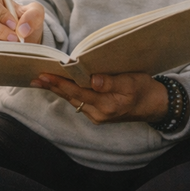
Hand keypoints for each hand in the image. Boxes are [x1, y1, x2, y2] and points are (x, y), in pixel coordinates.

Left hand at [30, 72, 168, 124]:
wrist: (155, 105)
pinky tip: (58, 85)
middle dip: (52, 87)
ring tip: (40, 80)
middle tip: (34, 77)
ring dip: (57, 90)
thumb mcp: (131, 82)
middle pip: (71, 97)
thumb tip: (93, 80)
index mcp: (106, 105)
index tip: (44, 75)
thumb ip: (111, 82)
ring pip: (73, 100)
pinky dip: (68, 92)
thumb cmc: (145, 90)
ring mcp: (97, 115)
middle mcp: (98, 113)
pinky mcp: (98, 113)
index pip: (77, 92)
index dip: (59, 83)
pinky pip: (79, 102)